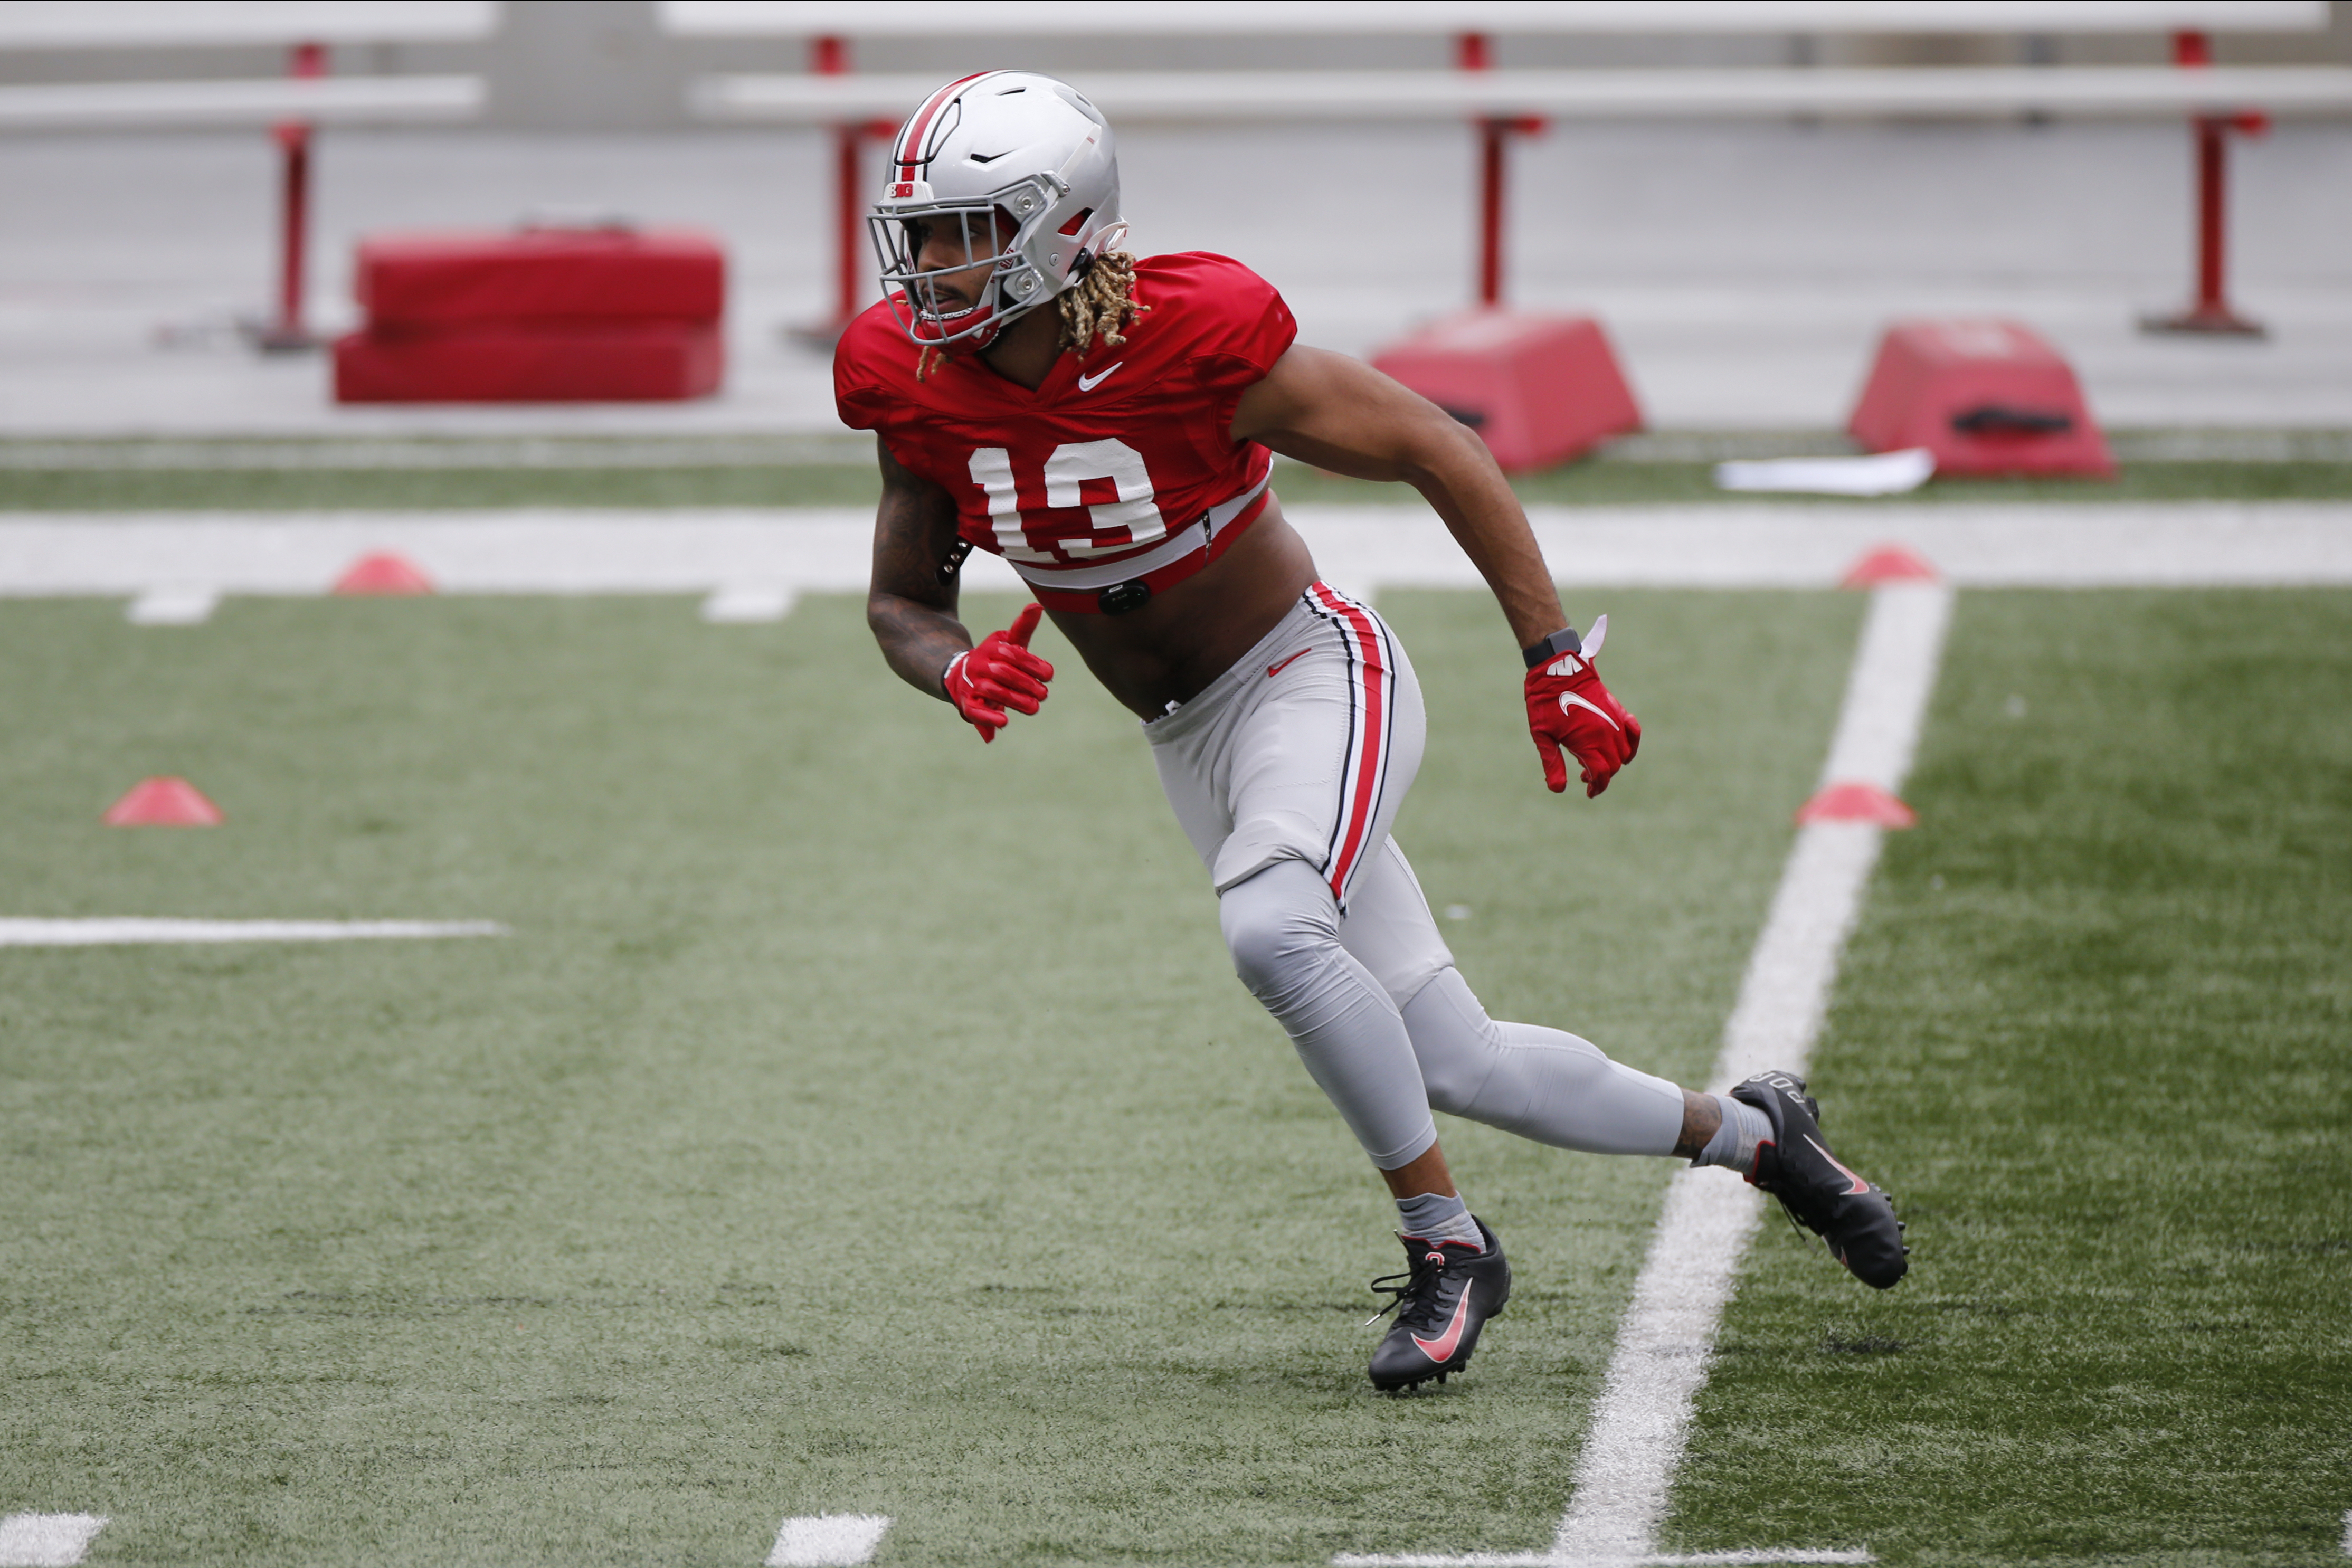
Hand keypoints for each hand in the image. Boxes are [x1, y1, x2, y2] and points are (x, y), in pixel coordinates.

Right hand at [943, 602, 1053, 742]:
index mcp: (991, 648)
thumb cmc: (995, 659)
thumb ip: (1023, 627)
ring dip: (1015, 700)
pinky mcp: (967, 703)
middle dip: (1026, 684)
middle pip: (1003, 673)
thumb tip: (1037, 606)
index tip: (1049, 674)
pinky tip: (1004, 722)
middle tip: (1044, 694)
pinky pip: (975, 710)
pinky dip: (989, 718)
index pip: (1013, 653)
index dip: (1033, 664)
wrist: (960, 675)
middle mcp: (980, 664)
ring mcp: (972, 684)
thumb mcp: (1008, 642)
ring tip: (1034, 707)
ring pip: (992, 691)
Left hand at [1523, 626, 1639, 796]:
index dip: (1597, 787)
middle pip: (1614, 766)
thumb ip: (1552, 763)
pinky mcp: (1618, 711)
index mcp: (1588, 741)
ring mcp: (1615, 721)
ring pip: (1625, 753)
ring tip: (1596, 764)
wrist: (1558, 671)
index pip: (1602, 774)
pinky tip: (1623, 751)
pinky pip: (1634, 732)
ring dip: (1614, 763)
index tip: (1588, 791)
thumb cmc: (1545, 703)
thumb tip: (1559, 789)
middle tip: (1586, 777)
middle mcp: (1606, 733)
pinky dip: (1632, 745)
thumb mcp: (1542, 736)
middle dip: (1603, 777)